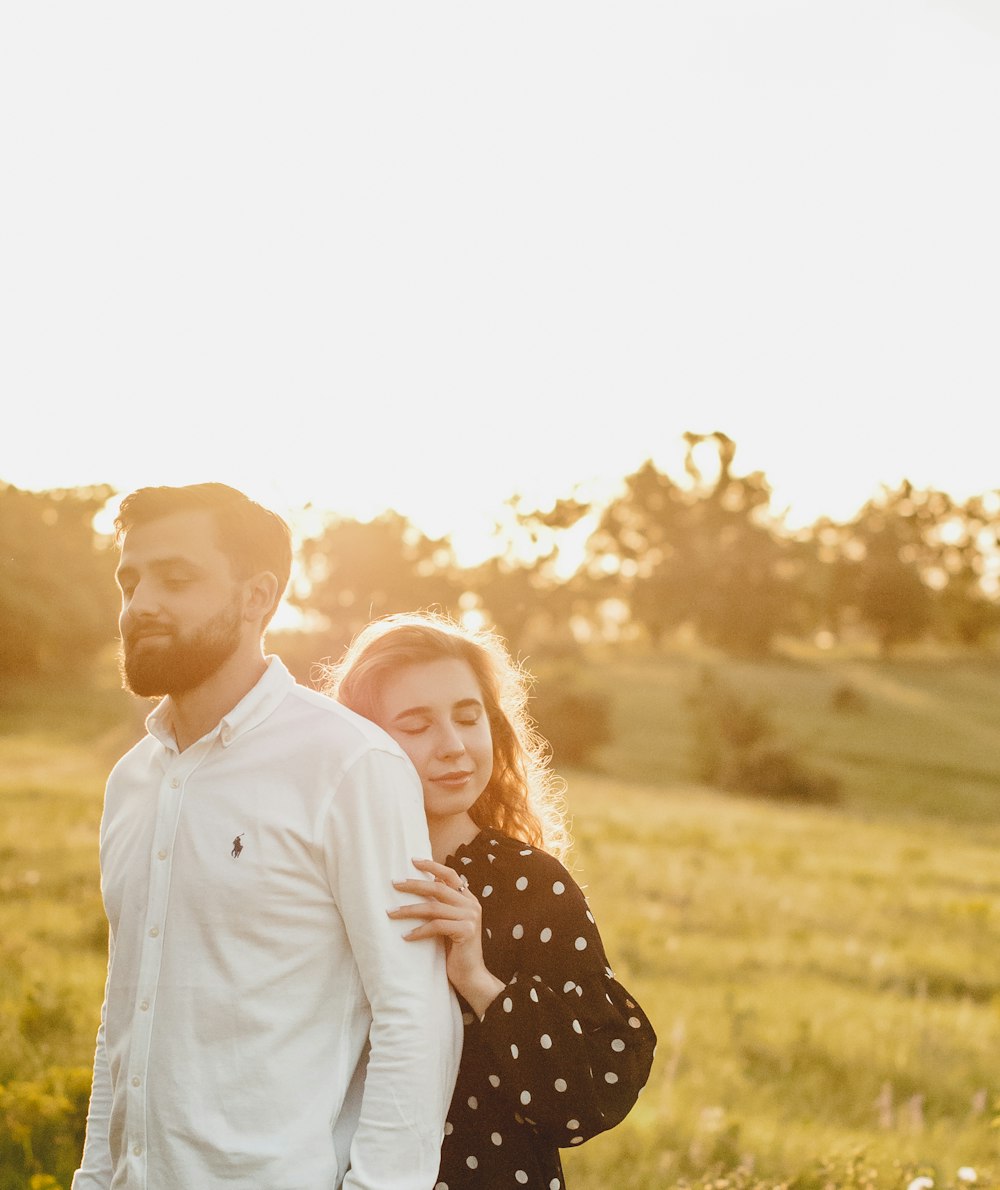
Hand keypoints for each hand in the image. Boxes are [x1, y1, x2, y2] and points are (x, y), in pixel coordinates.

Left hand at [390, 859, 504, 1016]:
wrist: (472, 976)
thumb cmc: (456, 951)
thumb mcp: (450, 923)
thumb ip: (443, 906)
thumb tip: (423, 886)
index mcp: (468, 899)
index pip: (451, 875)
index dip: (432, 866)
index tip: (413, 861)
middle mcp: (471, 905)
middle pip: (438, 888)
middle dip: (413, 885)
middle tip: (394, 884)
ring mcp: (470, 918)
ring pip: (433, 907)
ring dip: (409, 909)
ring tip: (391, 913)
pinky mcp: (466, 931)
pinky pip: (436, 926)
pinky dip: (418, 931)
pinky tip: (405, 936)